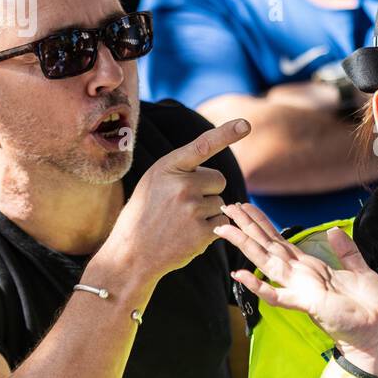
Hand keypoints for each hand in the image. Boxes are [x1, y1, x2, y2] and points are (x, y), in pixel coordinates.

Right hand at [99, 119, 250, 282]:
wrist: (132, 254)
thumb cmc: (145, 214)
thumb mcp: (153, 182)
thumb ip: (180, 171)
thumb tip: (216, 175)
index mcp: (168, 168)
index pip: (202, 145)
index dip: (226, 134)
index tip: (246, 124)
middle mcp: (181, 184)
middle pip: (219, 179)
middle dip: (208, 190)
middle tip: (183, 205)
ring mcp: (192, 208)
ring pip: (221, 202)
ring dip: (207, 212)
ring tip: (181, 222)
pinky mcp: (202, 231)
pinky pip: (222, 222)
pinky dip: (211, 229)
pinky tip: (188, 235)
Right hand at [215, 202, 377, 377]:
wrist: (376, 332)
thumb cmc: (368, 307)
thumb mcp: (361, 271)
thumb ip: (346, 251)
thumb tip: (333, 230)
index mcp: (311, 267)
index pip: (280, 241)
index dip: (263, 224)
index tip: (246, 207)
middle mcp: (301, 276)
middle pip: (267, 246)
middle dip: (247, 227)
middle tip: (227, 208)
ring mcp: (300, 289)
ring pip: (266, 262)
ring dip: (246, 245)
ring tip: (225, 229)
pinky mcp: (306, 303)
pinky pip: (277, 295)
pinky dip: (258, 286)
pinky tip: (241, 275)